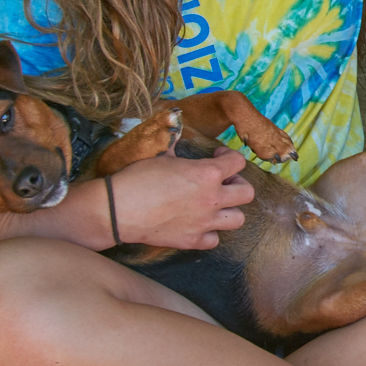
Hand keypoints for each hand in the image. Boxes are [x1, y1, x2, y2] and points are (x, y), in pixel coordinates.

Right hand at [108, 148, 253, 249]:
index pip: (238, 162)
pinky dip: (209, 233)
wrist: (118, 209)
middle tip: (223, 183)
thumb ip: (176, 143)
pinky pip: (214, 240)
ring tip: (215, 205)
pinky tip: (198, 224)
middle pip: (247, 193)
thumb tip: (174, 124)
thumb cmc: (137, 178)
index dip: (229, 157)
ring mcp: (204, 222)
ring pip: (238, 219)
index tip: (217, 157)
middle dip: (237, 185)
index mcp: (207, 174)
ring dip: (229, 210)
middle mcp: (212, 199)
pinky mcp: (192, 241)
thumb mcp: (161, 154)